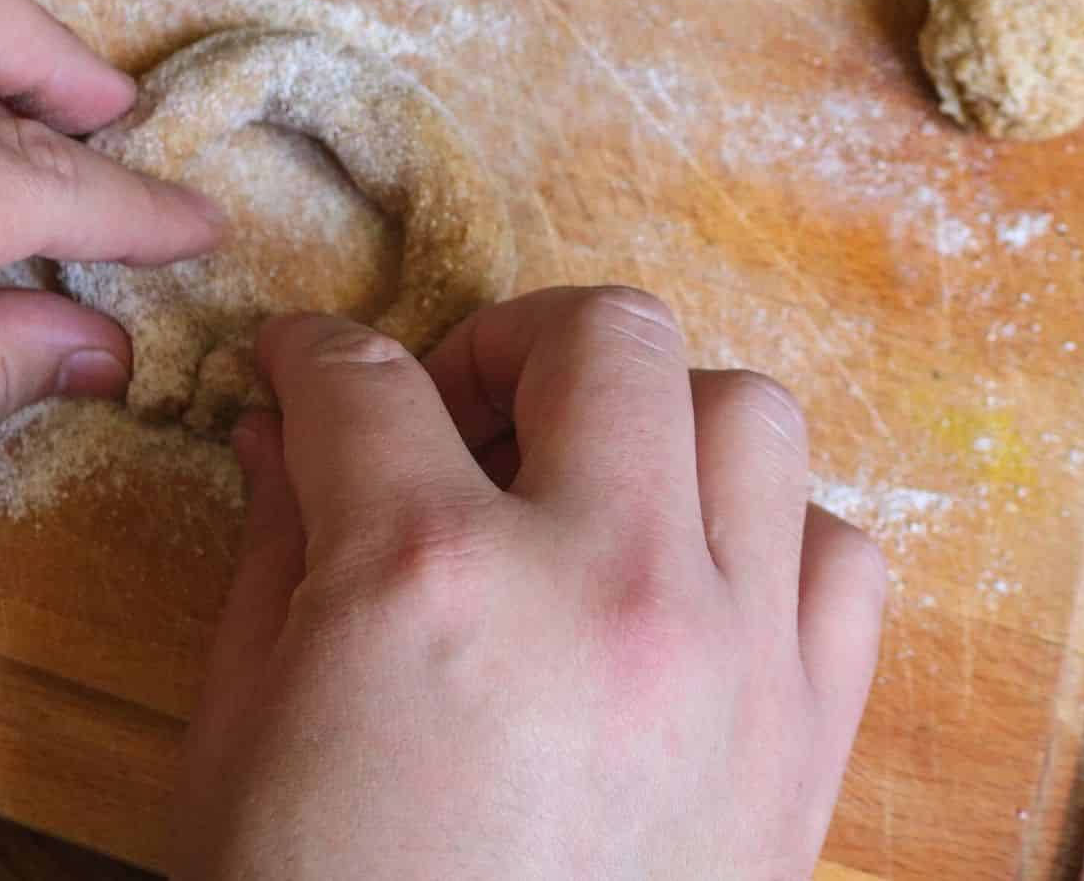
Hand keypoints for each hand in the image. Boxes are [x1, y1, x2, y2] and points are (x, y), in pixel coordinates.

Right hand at [178, 288, 884, 879]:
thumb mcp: (241, 734)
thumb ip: (278, 552)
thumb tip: (286, 435)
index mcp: (427, 580)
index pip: (366, 382)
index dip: (312, 355)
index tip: (302, 369)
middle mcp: (604, 588)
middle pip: (604, 338)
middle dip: (507, 344)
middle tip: (452, 413)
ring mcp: (730, 663)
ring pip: (751, 416)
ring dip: (654, 423)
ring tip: (581, 490)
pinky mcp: (803, 746)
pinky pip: (841, 561)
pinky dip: (771, 541)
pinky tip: (689, 586)